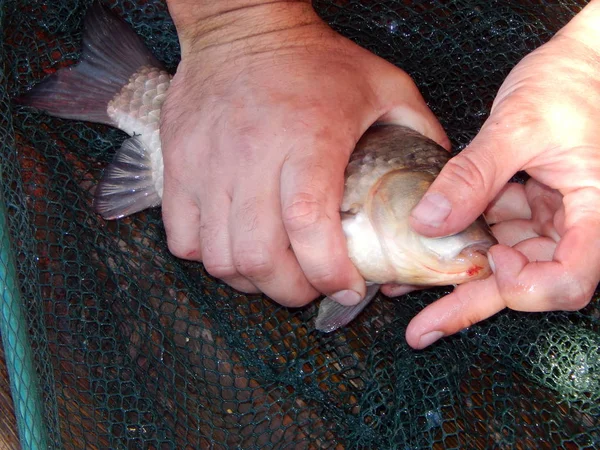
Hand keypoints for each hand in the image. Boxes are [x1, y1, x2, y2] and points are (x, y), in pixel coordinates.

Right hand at [160, 2, 447, 305]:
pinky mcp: (178, 166)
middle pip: (258, 256)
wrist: (240, 27)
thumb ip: (419, 132)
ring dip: (250, 279)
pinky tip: (233, 244)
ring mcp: (207, 165)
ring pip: (218, 257)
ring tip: (273, 269)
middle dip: (289, 290)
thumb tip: (437, 184)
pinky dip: (208, 256)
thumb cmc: (311, 58)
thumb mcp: (383, 84)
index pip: (308, 224)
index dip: (327, 271)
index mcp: (308, 139)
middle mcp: (251, 157)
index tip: (346, 287)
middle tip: (309, 287)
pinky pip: (181, 237)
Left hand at [405, 1, 599, 348]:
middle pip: (527, 282)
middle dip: (470, 303)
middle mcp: (576, 226)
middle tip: (423, 328)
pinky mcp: (529, 209)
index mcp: (596, 211)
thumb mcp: (519, 123)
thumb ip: (475, 174)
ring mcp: (551, 220)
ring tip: (406, 288)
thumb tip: (429, 221)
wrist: (581, 62)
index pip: (570, 279)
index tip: (493, 261)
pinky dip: (458, 243)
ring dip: (455, 276)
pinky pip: (493, 234)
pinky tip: (420, 249)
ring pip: (504, 264)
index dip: (529, 284)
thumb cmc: (570, 83)